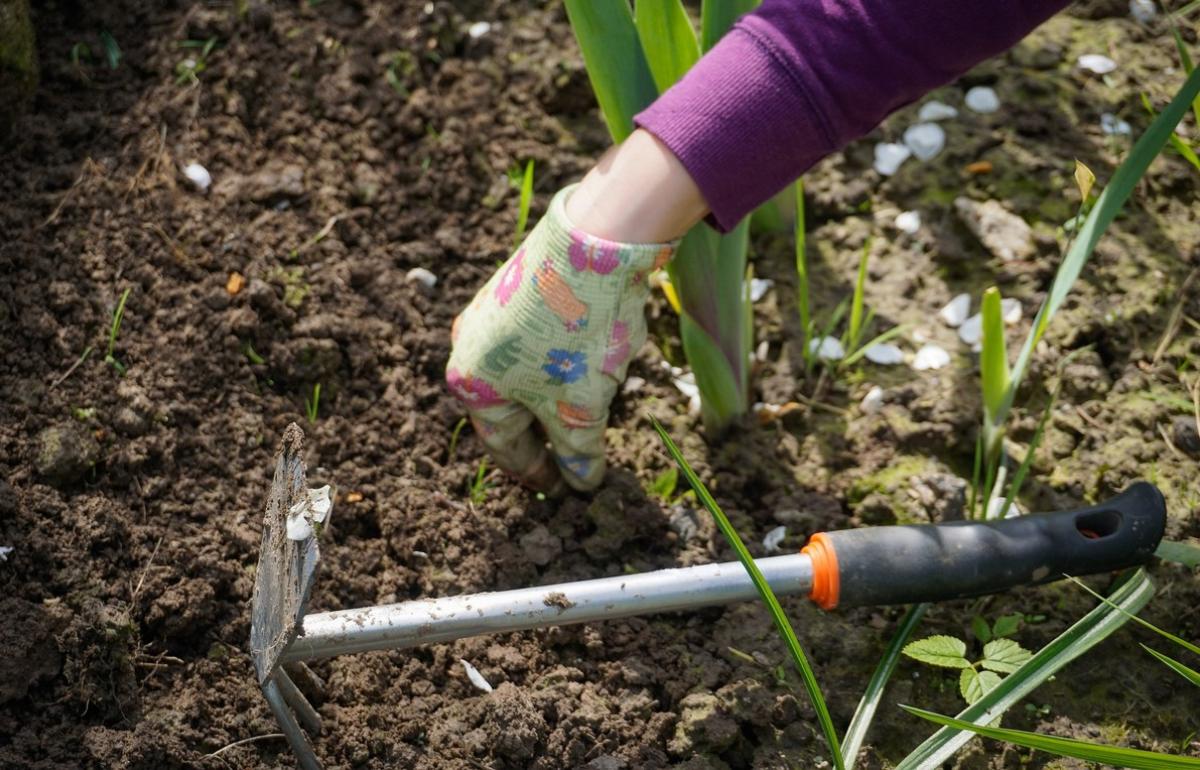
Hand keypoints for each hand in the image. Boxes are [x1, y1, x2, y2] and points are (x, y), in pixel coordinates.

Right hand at [446, 185, 674, 491]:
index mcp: (471, 384)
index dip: (538, 473)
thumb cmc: (577, 335)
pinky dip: (562, 363)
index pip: (505, 446)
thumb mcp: (581, 408)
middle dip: (546, 434)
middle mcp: (469, 347)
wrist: (595, 242)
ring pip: (526, 374)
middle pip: (512, 409)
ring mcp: (491, 313)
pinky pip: (537, 342)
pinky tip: (592, 363)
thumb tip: (582, 482)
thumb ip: (578, 453)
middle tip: (575, 458)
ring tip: (591, 411)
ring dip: (556, 397)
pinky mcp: (518, 287)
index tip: (563, 490)